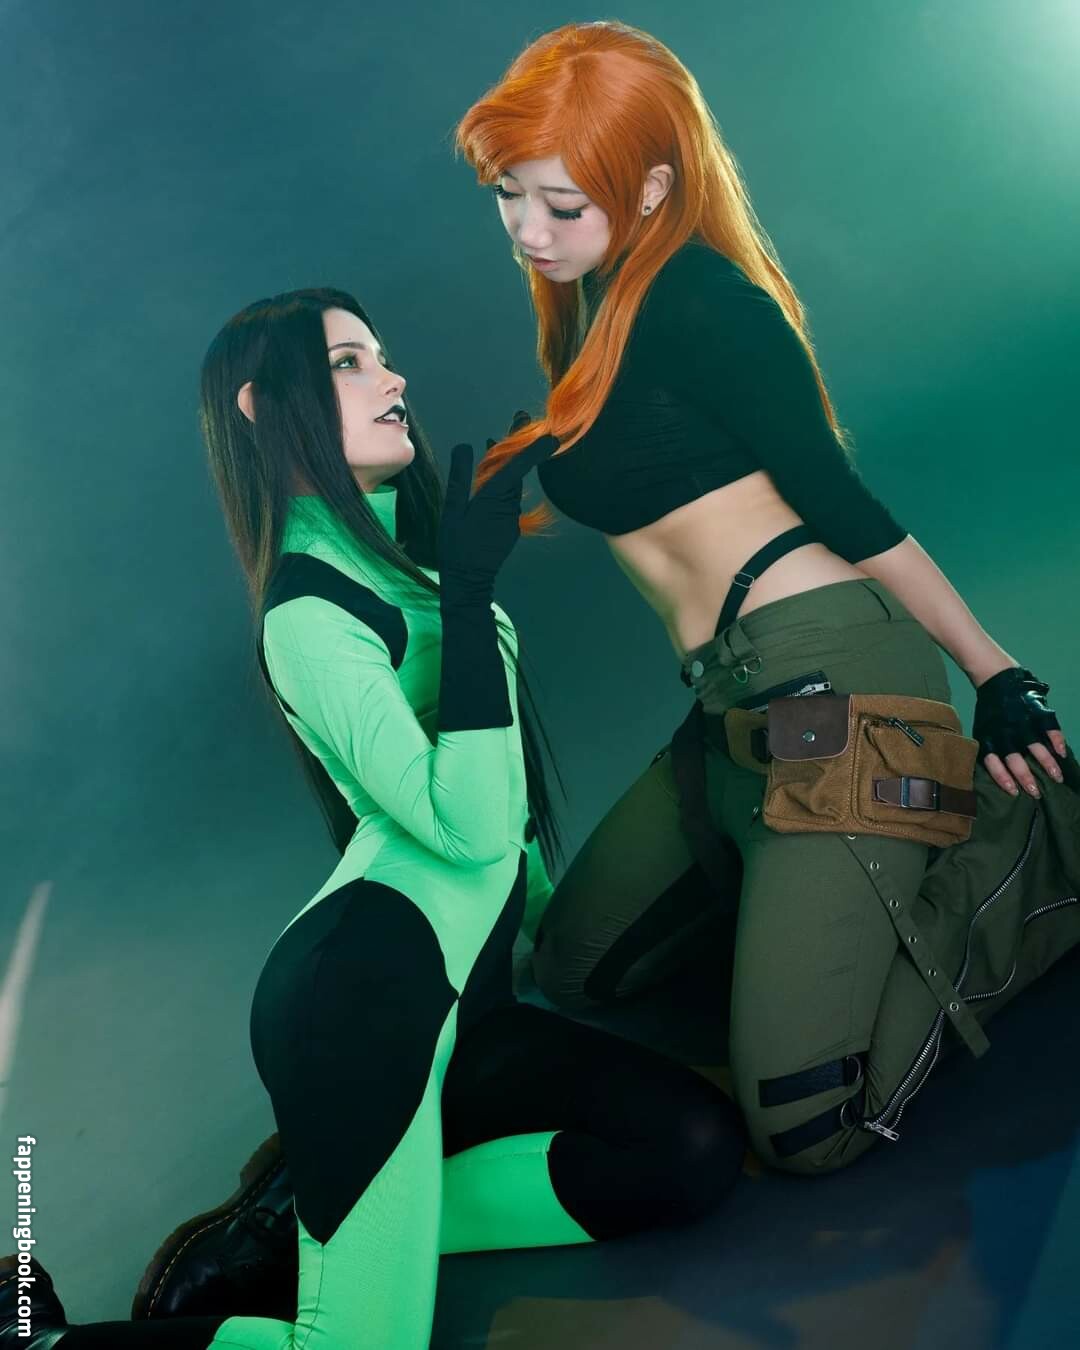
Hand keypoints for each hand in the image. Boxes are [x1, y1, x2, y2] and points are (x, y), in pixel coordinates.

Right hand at [436, 433, 557, 593]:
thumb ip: (461, 477)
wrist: (468, 580)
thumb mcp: (453, 509)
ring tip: (494, 443)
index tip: (552, 434)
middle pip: (517, 471)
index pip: (517, 467)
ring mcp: (511, 517)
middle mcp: (509, 506)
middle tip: (521, 419)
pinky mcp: (510, 527)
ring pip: (512, 484)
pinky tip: (490, 479)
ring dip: (507, 465)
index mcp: (494, 498)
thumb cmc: (456, 545)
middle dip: (519, 445)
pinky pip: (508, 499)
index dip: (534, 449)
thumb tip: (466, 446)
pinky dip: (502, 485)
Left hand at [973, 666, 1066, 799]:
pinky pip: (1050, 728)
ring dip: (1048, 765)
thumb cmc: (990, 710)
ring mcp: (1022, 722)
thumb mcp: (983, 729)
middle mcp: (1005, 732)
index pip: (993, 763)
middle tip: (1037, 793)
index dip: (1003, 779)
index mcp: (989, 738)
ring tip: (1057, 778)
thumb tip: (1001, 773)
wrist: (996, 678)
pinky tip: (1063, 753)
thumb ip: (992, 748)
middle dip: (1027, 778)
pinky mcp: (1036, 711)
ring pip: (1036, 748)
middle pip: (1015, 760)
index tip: (1014, 792)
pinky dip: (1057, 741)